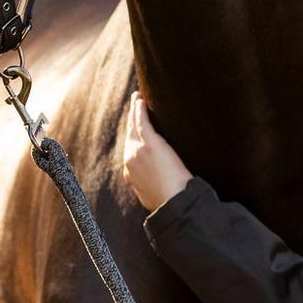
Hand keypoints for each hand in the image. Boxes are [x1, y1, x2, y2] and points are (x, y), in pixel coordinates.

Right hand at [121, 93, 192, 210]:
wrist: (174, 204)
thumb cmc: (171, 203)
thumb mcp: (155, 196)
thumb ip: (152, 186)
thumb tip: (160, 185)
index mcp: (131, 173)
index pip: (129, 150)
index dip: (132, 137)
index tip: (135, 128)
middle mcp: (130, 160)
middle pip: (129, 134)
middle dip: (131, 119)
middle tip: (135, 105)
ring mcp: (137, 151)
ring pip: (133, 125)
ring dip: (135, 110)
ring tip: (138, 98)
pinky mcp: (149, 143)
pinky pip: (141, 121)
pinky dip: (140, 110)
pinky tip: (141, 100)